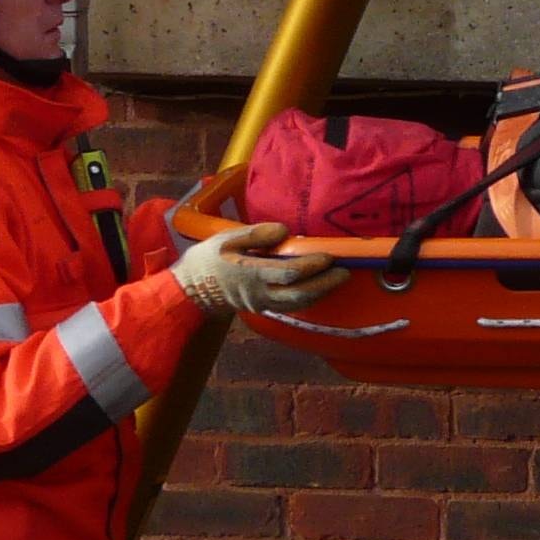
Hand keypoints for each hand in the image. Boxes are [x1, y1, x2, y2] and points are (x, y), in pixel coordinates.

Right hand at [172, 221, 348, 318]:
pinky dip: (310, 297)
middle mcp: (260, 292)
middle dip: (324, 284)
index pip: (287, 273)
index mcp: (250, 272)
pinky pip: (292, 305)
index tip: (328, 256)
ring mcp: (263, 304)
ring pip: (297, 303)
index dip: (310, 266)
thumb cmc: (212, 257)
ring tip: (339, 278)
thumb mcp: (228, 238)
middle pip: (298, 294)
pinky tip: (323, 286)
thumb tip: (285, 231)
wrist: (194, 289)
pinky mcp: (266, 308)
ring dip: (321, 292)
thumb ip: (256, 234)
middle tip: (345, 272)